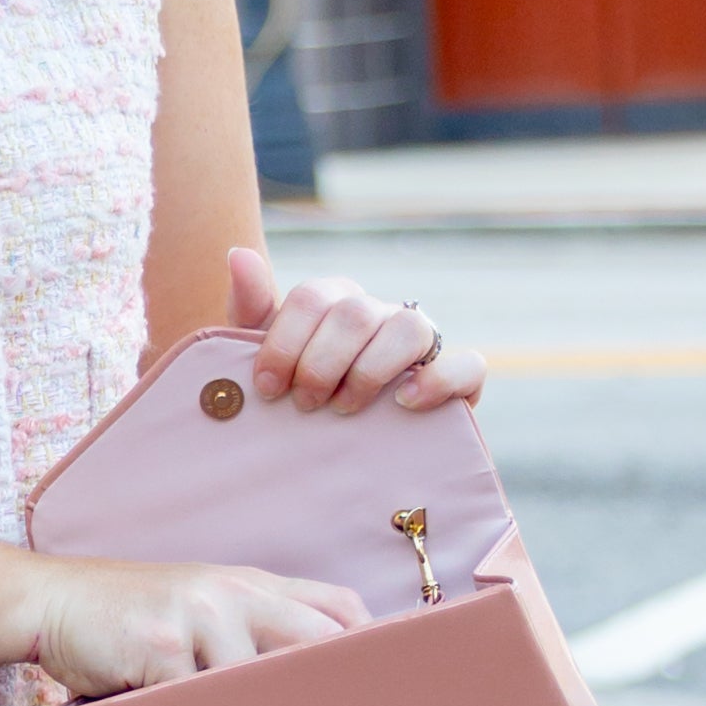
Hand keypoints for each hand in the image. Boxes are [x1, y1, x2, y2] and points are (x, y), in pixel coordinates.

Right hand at [27, 553, 366, 699]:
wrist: (52, 601)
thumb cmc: (128, 622)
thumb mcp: (199, 609)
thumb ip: (248, 633)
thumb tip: (304, 697)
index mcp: (253, 585)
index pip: (339, 609)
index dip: (371, 651)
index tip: (391, 695)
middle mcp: (237, 593)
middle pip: (318, 645)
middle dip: (332, 696)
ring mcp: (202, 615)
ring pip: (261, 684)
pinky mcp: (164, 644)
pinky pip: (202, 702)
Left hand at [229, 237, 482, 412]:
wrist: (337, 452)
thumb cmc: (299, 398)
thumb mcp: (265, 358)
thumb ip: (251, 309)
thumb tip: (238, 253)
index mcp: (336, 303)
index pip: (314, 297)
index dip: (285, 341)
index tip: (267, 387)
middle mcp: (381, 314)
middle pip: (356, 314)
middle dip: (322, 363)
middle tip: (305, 405)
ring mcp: (422, 344)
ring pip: (409, 328)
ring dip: (370, 370)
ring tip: (345, 408)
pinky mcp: (459, 381)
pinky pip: (466, 364)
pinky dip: (438, 380)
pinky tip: (405, 402)